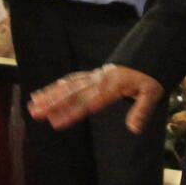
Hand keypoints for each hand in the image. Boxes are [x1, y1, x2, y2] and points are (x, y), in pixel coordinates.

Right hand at [29, 65, 164, 133]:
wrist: (148, 55)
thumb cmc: (149, 77)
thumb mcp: (152, 93)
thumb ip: (142, 110)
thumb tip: (134, 130)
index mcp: (111, 87)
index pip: (88, 103)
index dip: (71, 112)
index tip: (55, 122)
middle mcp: (98, 80)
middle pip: (72, 93)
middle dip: (52, 103)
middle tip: (34, 112)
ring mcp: (93, 76)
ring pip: (68, 85)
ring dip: (50, 94)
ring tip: (33, 103)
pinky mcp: (92, 75)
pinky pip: (72, 79)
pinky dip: (57, 85)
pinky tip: (45, 92)